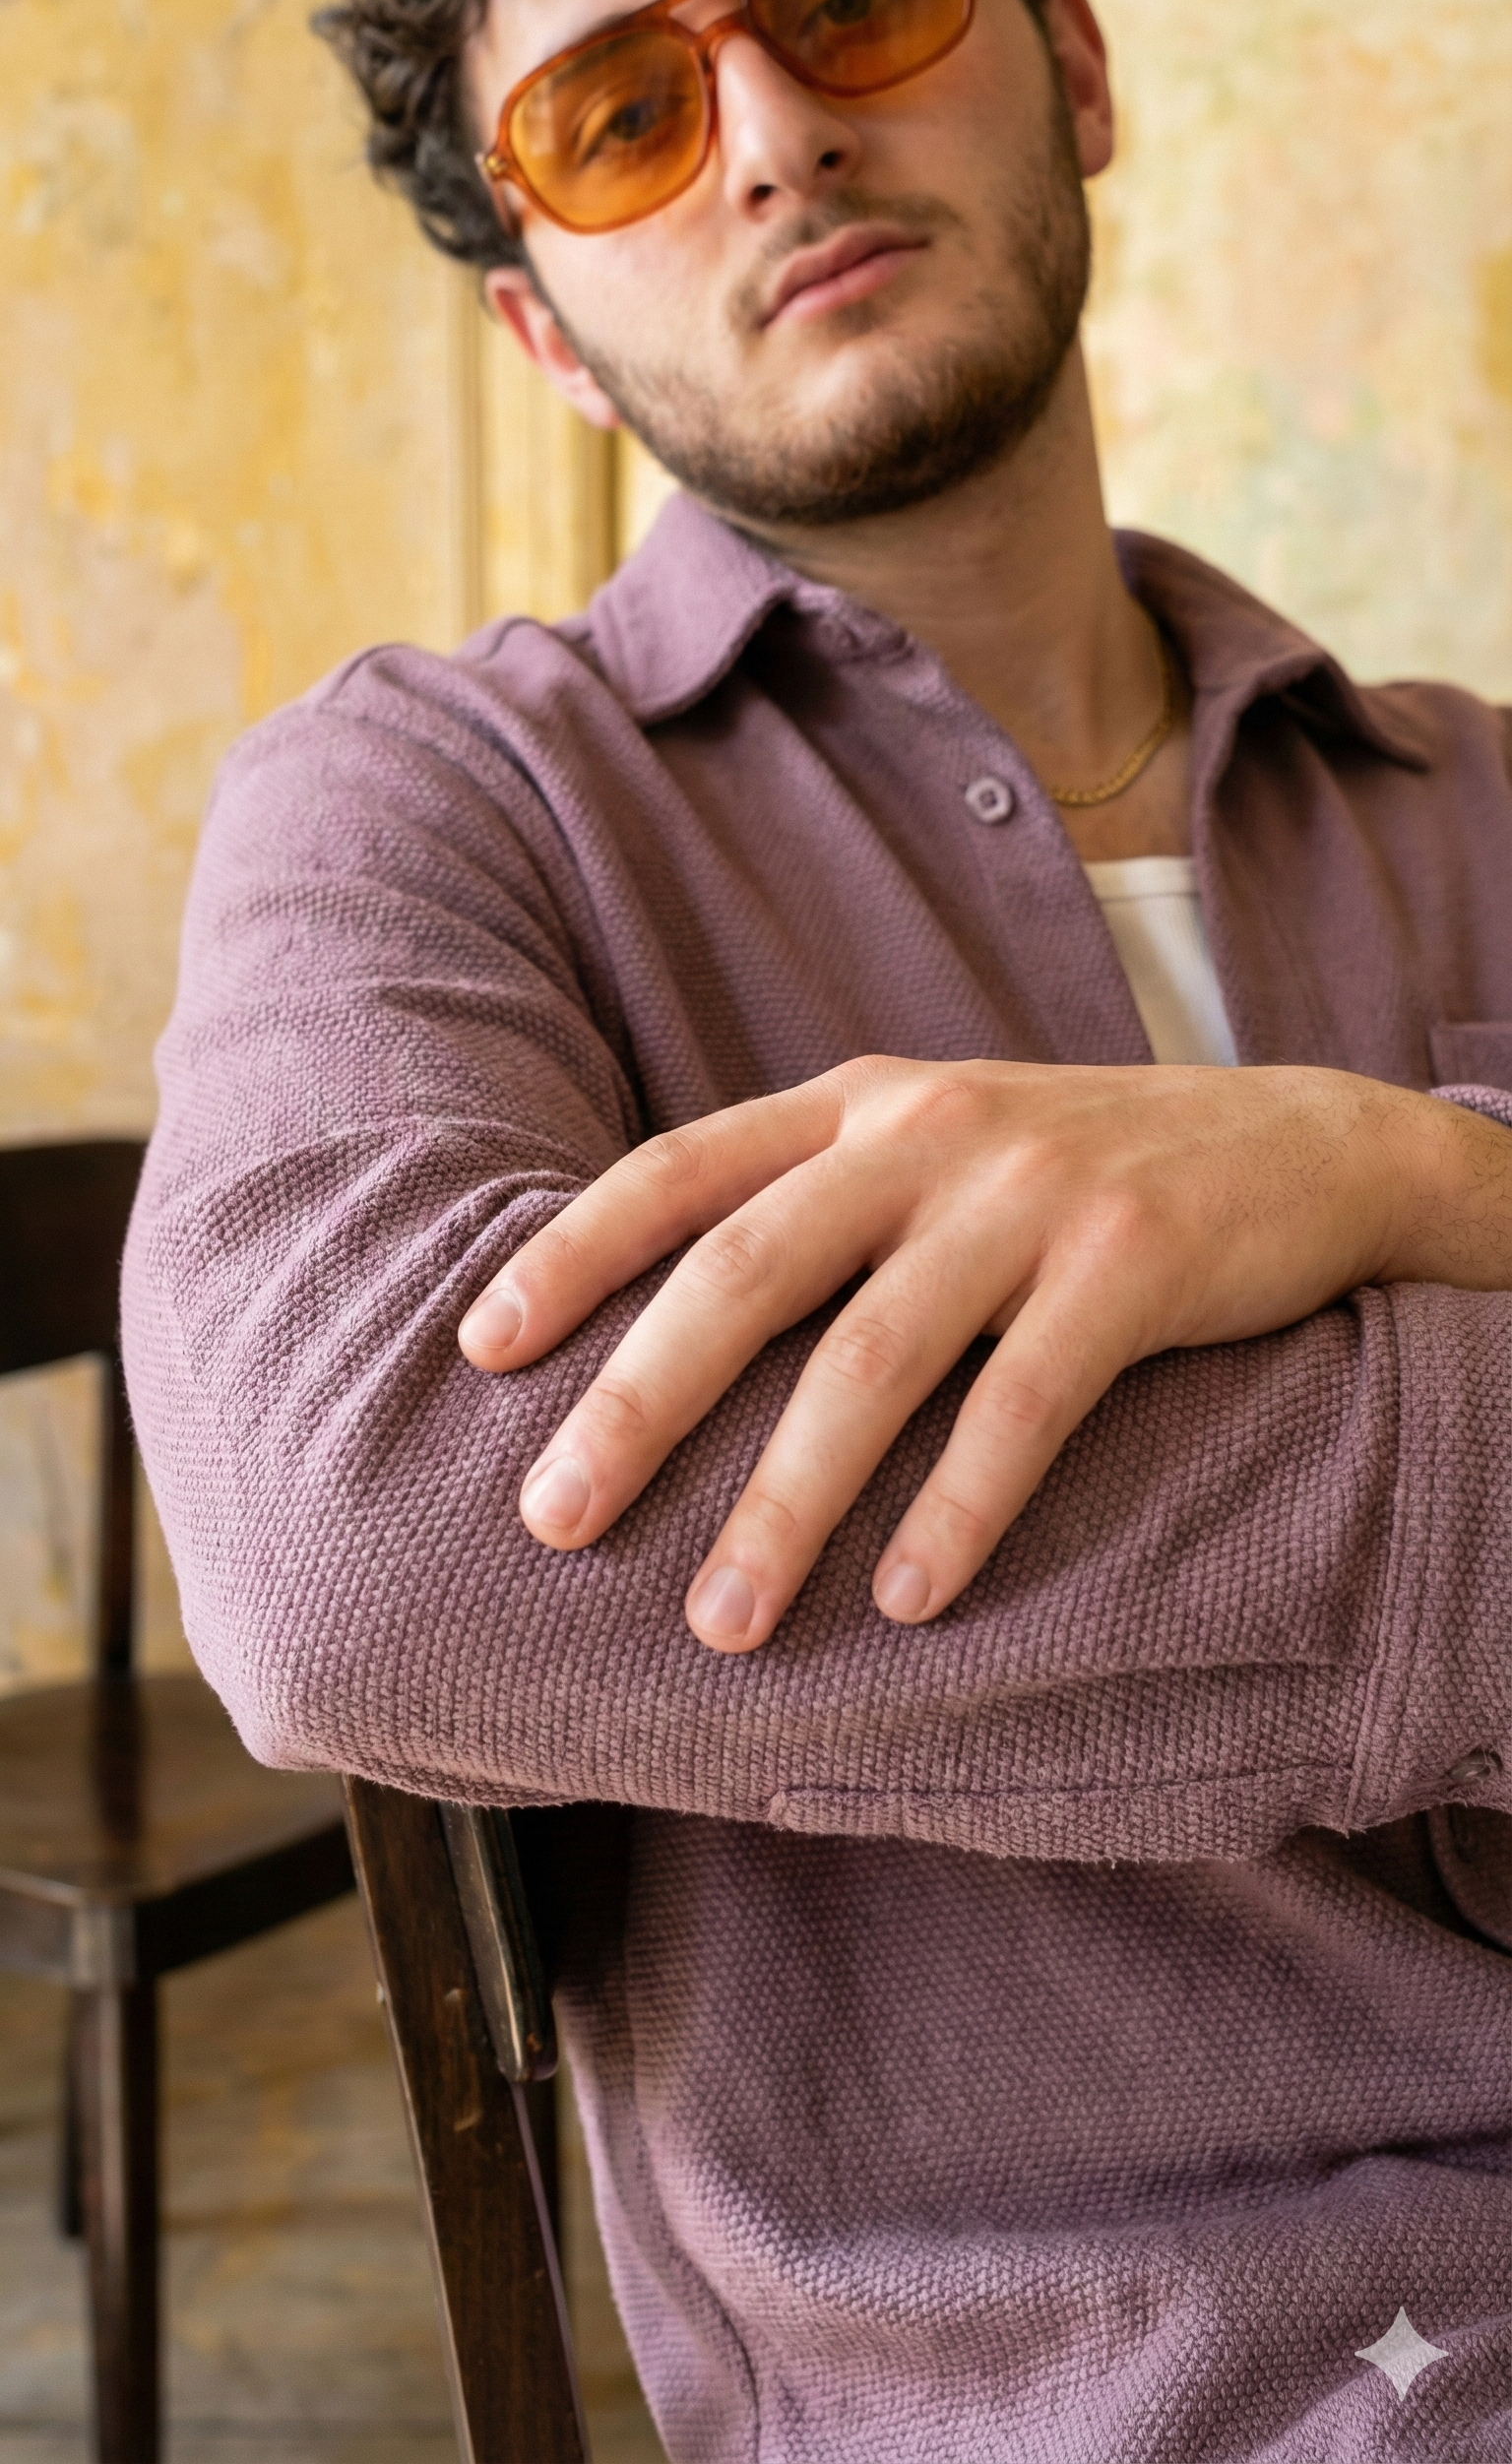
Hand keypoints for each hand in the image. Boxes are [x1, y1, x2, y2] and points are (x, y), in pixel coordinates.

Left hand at [458, 1056, 1511, 1651]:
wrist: (1306, 1142)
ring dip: (788, 1500)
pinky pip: (1024, 1402)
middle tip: (552, 1519)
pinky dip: (960, 1504)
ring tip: (725, 1624)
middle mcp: (927, 1129)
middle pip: (747, 1270)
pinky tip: (912, 1601)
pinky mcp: (1132, 1265)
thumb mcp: (940, 1138)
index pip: (681, 1169)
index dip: (572, 1254)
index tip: (482, 1351)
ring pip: (874, 1356)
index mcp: (861, 1100)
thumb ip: (821, 1195)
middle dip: (639, 1402)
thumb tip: (661, 1319)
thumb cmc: (1084, 1171)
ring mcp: (1032, 1193)